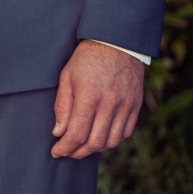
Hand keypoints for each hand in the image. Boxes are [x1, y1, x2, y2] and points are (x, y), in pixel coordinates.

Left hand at [51, 40, 143, 158]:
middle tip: (68, 152)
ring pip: (111, 141)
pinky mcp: (136, 105)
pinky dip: (113, 140)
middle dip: (78, 152)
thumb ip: (62, 105)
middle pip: (94, 142)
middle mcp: (109, 104)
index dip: (65, 148)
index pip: (76, 134)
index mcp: (89, 96)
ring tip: (83, 146)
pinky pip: (126, 133)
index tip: (56, 151)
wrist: (116, 41)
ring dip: (96, 148)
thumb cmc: (86, 58)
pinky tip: (101, 137)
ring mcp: (125, 105)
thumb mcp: (67, 76)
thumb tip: (59, 132)